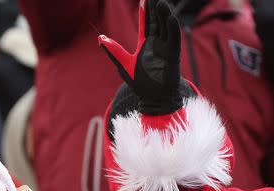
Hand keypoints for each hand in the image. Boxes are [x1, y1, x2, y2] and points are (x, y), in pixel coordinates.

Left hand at [98, 0, 181, 114]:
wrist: (152, 98)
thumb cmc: (139, 83)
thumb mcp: (123, 64)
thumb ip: (113, 51)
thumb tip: (100, 38)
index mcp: (146, 44)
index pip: (146, 24)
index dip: (145, 12)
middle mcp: (157, 44)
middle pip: (157, 21)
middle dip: (156, 8)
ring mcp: (166, 48)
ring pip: (166, 27)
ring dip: (164, 15)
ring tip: (161, 3)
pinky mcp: (173, 56)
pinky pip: (174, 40)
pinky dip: (172, 29)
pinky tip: (170, 19)